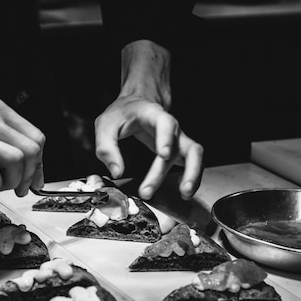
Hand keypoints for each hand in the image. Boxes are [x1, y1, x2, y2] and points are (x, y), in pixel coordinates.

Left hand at [94, 40, 202, 200]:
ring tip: (185, 194)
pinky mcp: (179, 150)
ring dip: (193, 175)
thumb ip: (107, 148)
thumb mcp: (105, 125)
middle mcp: (172, 127)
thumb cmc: (122, 113)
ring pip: (195, 156)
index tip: (163, 154)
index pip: (166, 123)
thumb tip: (117, 171)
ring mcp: (178, 139)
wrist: (135, 105)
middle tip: (158, 188)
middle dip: (179, 168)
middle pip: (186, 145)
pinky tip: (184, 192)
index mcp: (153, 115)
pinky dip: (192, 178)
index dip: (166, 138)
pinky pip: (193, 163)